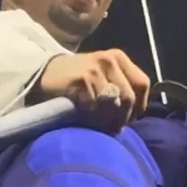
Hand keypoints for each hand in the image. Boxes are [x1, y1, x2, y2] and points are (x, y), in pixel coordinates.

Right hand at [36, 49, 150, 133]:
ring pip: (113, 104)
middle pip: (129, 97)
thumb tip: (135, 115)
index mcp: (119, 58)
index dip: (138, 106)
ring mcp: (95, 69)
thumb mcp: (104, 76)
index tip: (128, 119)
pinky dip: (93, 119)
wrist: (44, 73)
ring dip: (107, 121)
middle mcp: (110, 60)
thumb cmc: (78, 79)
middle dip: (122, 118)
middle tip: (113, 128)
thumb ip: (122, 88)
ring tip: (100, 126)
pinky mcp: (82, 80)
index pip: (143, 84)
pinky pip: (95, 108)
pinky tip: (86, 120)